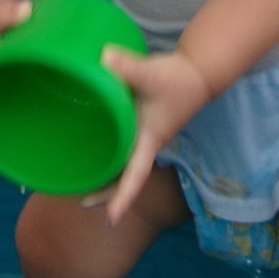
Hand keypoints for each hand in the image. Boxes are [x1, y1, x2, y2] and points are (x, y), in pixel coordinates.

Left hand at [92, 47, 215, 224]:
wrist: (197, 74)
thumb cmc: (177, 80)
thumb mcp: (151, 73)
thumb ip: (128, 67)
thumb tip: (103, 58)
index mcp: (149, 140)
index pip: (136, 176)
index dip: (123, 198)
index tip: (111, 219)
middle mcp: (147, 145)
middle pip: (127, 179)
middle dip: (107, 193)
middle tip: (82, 203)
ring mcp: (145, 138)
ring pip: (125, 167)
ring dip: (108, 178)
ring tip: (83, 186)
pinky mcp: (143, 128)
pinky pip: (124, 151)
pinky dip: (111, 159)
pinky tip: (95, 155)